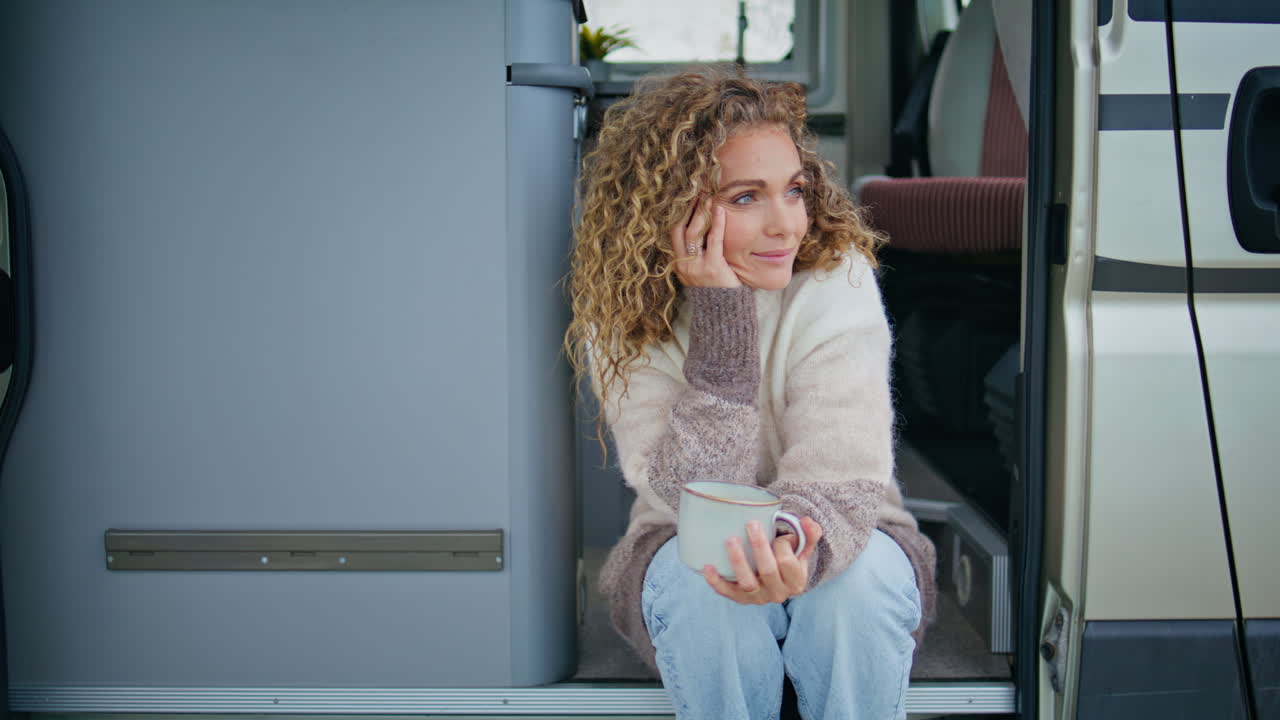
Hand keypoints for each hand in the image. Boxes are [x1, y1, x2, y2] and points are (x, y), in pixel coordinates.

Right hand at [670, 197, 739, 287]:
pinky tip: (720, 210)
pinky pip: (713, 240)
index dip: (680, 215)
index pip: (675, 234)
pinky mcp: (712, 267)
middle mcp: (683, 265)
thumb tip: (703, 231)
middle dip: (688, 210)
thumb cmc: (716, 291)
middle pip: (680, 230)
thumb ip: (698, 255)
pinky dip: (716, 223)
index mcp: (679, 264)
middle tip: (697, 193)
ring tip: (709, 198)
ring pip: (693, 233)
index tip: (688, 199)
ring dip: (701, 213)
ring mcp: (696, 267)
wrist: (723, 313)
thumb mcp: (700, 272)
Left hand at [703, 516, 823, 604]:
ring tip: (730, 539)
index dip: (783, 545)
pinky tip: (707, 567)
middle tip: (751, 524)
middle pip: (768, 571)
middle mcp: (777, 594)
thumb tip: (806, 521)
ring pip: (747, 583)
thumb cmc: (790, 559)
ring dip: (738, 561)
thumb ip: (809, 534)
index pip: (787, 563)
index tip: (778, 534)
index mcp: (795, 582)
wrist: (778, 581)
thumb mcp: (802, 549)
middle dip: (759, 547)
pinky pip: (727, 592)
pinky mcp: (740, 599)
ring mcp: (758, 598)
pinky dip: (716, 581)